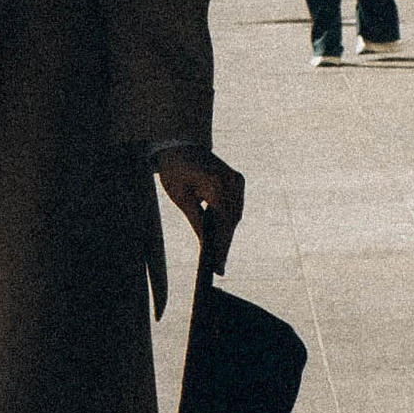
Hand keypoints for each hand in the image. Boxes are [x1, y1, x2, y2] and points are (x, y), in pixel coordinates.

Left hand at [155, 147, 245, 270]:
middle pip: (231, 221)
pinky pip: (236, 206)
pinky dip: (229, 220)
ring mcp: (237, 180)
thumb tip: (207, 245)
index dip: (221, 248)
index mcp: (216, 185)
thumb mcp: (181, 198)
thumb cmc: (176, 170)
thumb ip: (197, 222)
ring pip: (235, 215)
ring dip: (227, 233)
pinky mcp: (237, 179)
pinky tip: (222, 235)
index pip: (222, 223)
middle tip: (218, 266)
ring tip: (219, 256)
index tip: (218, 267)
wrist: (180, 145)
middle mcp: (231, 182)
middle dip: (225, 244)